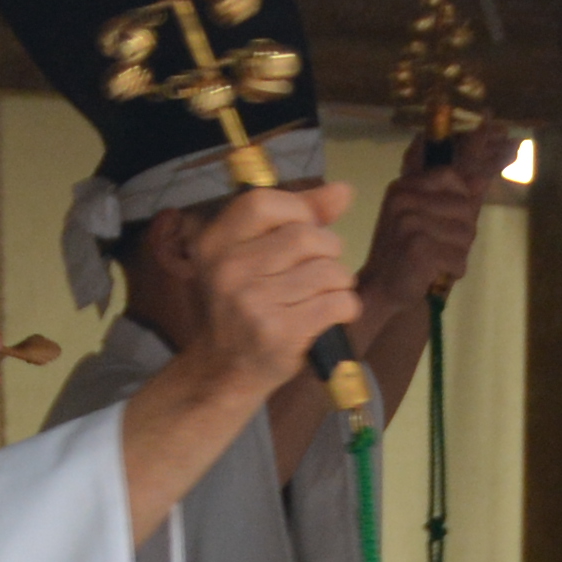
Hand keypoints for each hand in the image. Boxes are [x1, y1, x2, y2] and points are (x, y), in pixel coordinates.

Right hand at [165, 181, 358, 420]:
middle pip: (305, 236)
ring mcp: (253, 303)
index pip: (264, 202)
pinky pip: (337, 302)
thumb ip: (296, 219)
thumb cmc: (243, 308)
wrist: (223, 371)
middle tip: (321, 270)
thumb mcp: (252, 258)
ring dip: (340, 282)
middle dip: (328, 250)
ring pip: (328, 270)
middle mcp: (228, 270)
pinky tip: (334, 314)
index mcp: (215, 244)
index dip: (299, 209)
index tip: (308, 228)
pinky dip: (346, 307)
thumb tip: (343, 190)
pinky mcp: (280, 333)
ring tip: (326, 294)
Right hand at [359, 136, 507, 308]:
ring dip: (459, 254)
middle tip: (442, 248)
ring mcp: (409, 223)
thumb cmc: (403, 253)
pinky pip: (459, 258)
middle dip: (463, 233)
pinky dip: (453, 270)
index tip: (450, 219)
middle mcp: (403, 201)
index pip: (449, 175)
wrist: (378, 290)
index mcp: (402, 189)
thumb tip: (483, 178)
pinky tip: (435, 274)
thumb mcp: (421, 217)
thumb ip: (451, 198)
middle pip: (464, 207)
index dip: (460, 196)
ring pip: (465, 234)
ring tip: (437, 261)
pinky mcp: (418, 249)